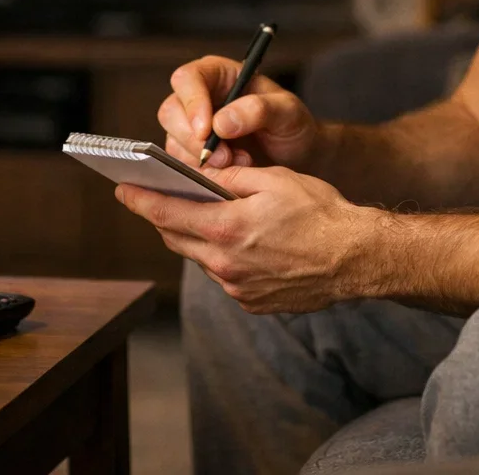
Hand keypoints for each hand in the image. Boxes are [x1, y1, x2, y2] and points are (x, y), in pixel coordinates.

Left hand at [116, 166, 374, 312]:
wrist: (357, 257)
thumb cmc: (319, 212)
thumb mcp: (273, 180)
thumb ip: (230, 179)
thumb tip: (201, 178)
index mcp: (226, 229)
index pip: (166, 214)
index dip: (140, 200)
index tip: (122, 190)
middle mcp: (225, 264)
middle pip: (176, 239)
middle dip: (164, 218)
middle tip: (156, 199)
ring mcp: (237, 288)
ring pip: (201, 258)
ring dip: (197, 237)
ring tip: (205, 217)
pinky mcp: (252, 302)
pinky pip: (225, 275)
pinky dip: (223, 257)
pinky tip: (240, 242)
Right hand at [159, 55, 327, 170]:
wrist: (299, 157)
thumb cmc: (293, 125)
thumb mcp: (287, 111)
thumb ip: (258, 110)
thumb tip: (221, 123)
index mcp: (218, 74)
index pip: (188, 79)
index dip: (192, 103)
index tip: (207, 130)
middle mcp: (199, 98)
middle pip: (171, 112)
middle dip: (193, 139)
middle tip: (224, 158)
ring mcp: (193, 127)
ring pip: (173, 141)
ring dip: (202, 160)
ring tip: (240, 163)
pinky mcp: (193, 154)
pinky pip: (182, 165)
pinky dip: (203, 174)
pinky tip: (231, 173)